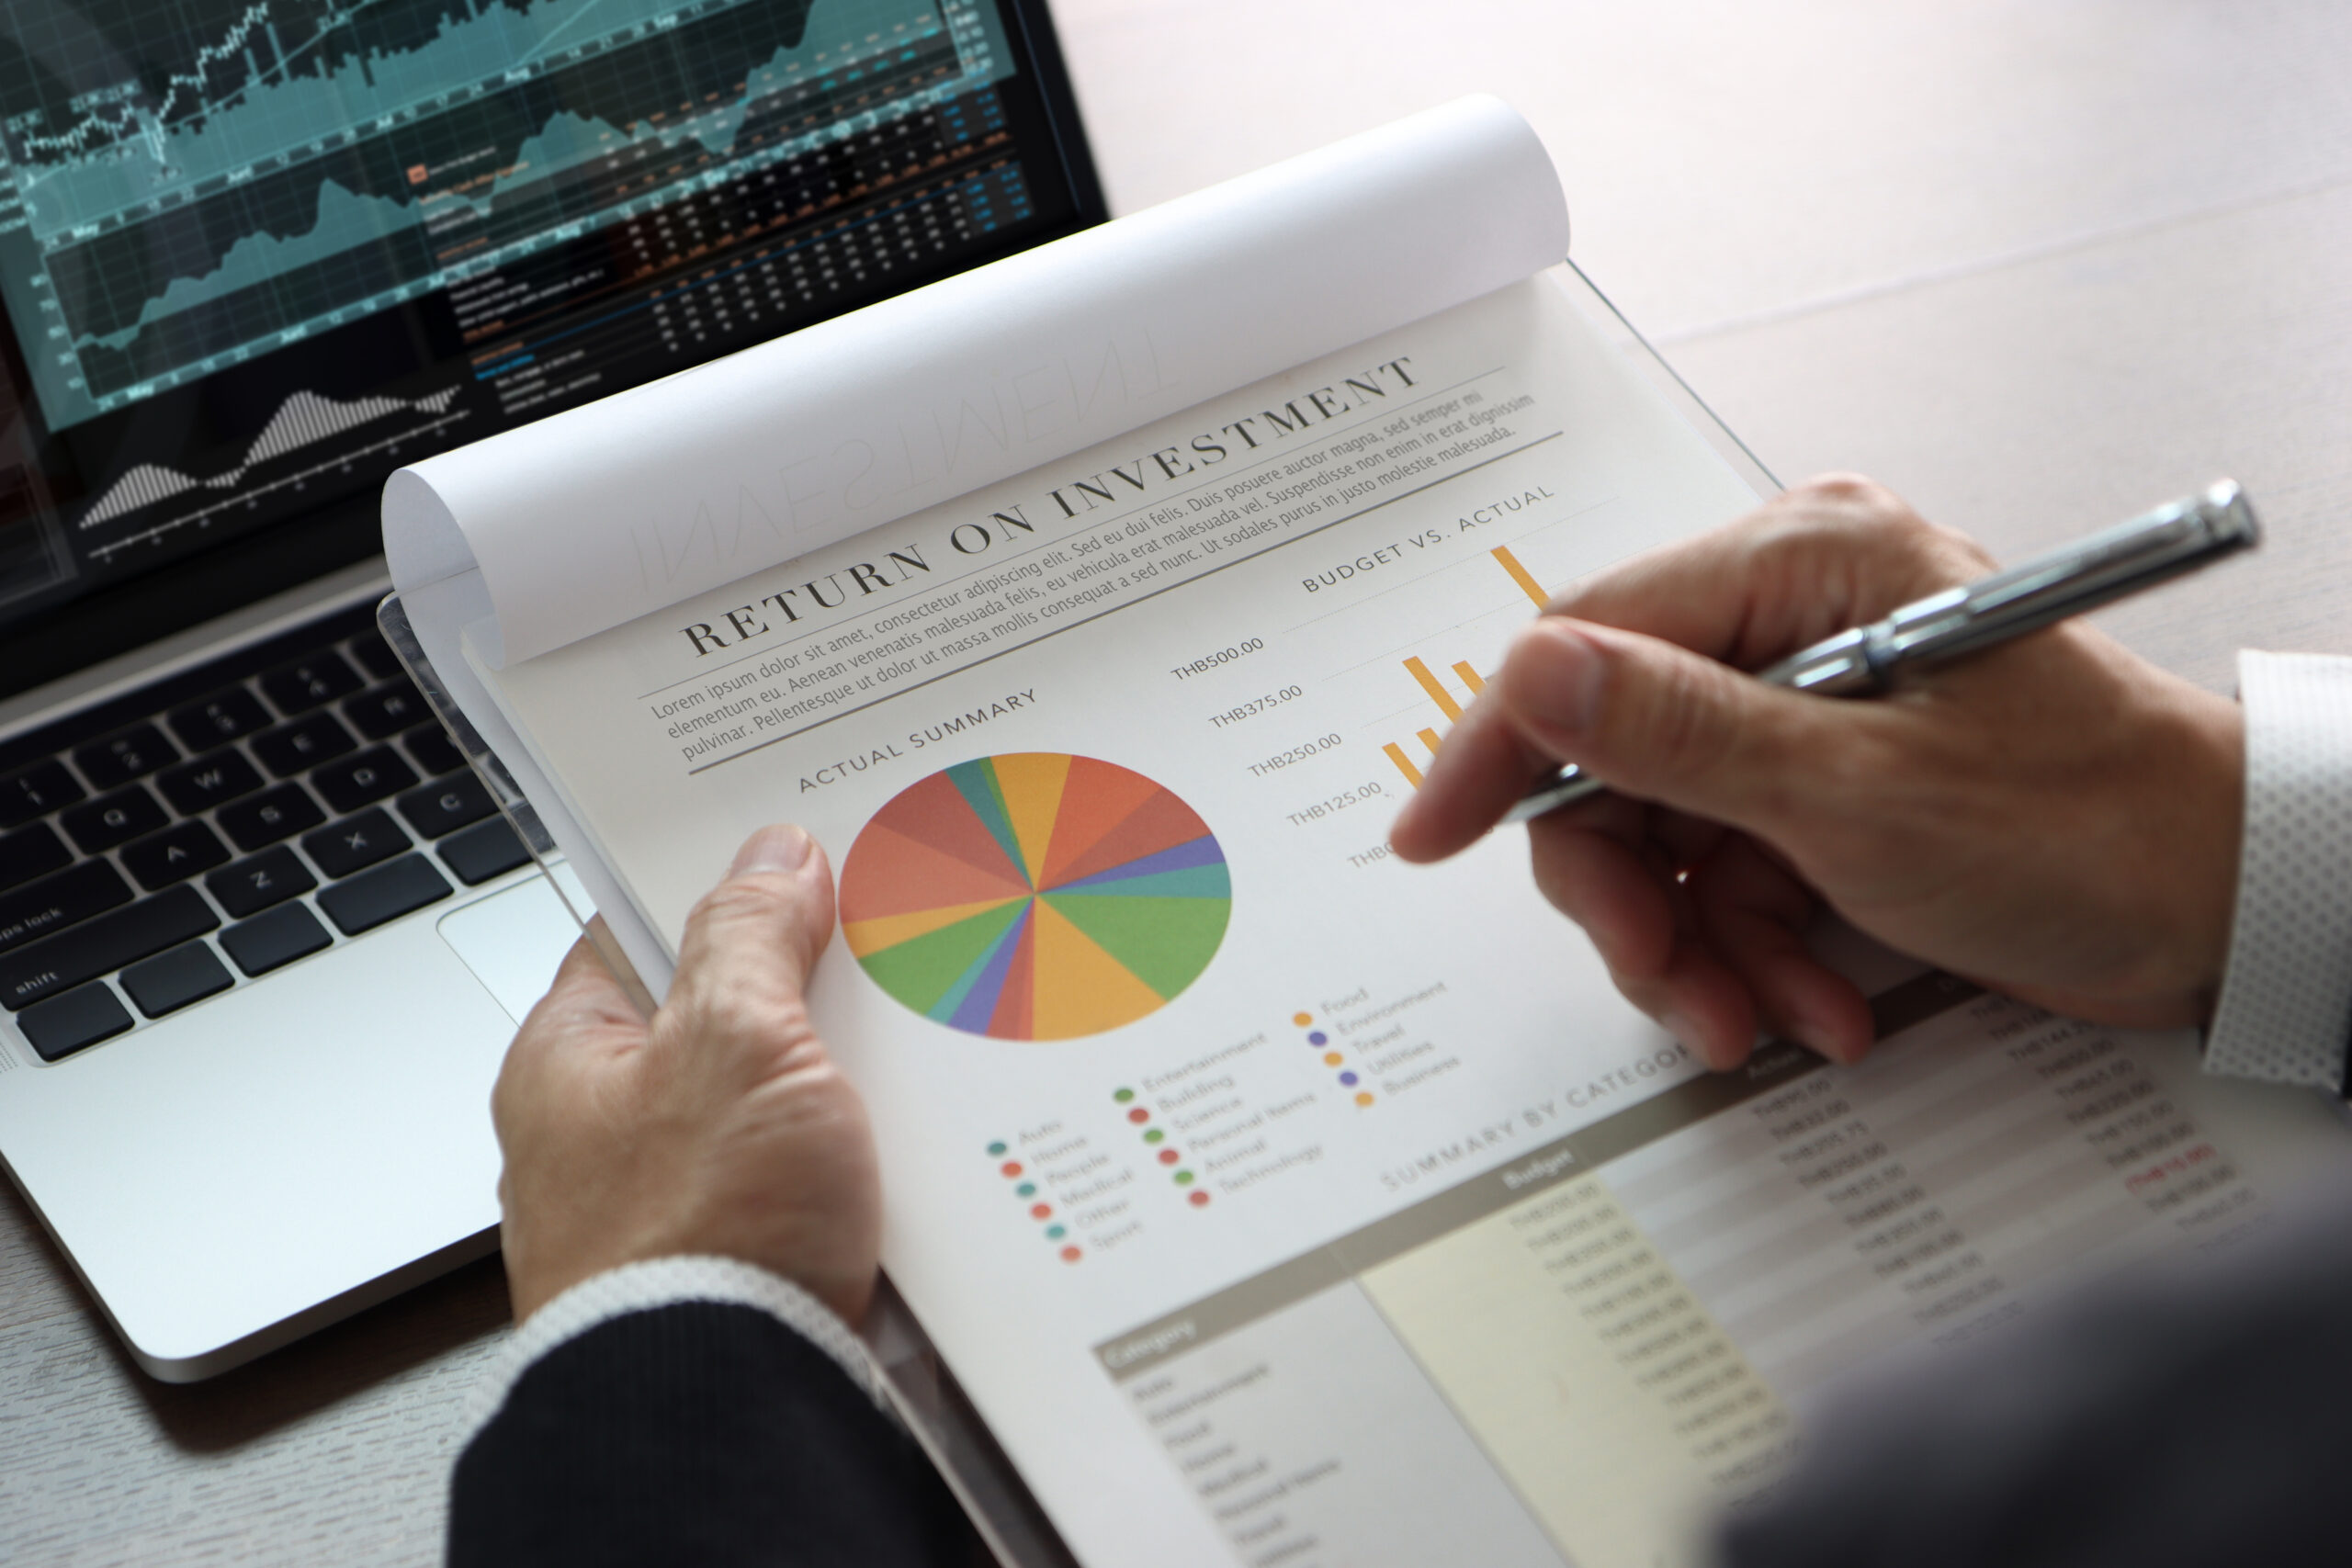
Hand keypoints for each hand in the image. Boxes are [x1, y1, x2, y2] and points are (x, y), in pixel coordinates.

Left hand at [491, 824, 880, 1324]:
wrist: (730, 1409)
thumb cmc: (699, 1236)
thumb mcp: (737, 1037)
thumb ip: (750, 934)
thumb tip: (769, 858)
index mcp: (566, 1063)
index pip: (635, 936)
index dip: (715, 890)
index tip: (790, 861)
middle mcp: (604, 1136)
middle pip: (716, 1020)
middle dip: (798, 994)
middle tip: (870, 961)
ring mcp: (672, 1205)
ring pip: (771, 1104)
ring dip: (837, 1085)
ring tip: (902, 1058)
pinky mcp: (737, 1265)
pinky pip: (804, 1182)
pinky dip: (854, 1162)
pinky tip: (905, 1147)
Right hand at [1389, 476, 2244, 1070]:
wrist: (2226, 908)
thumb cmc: (2091, 824)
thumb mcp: (1860, 794)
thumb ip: (1681, 733)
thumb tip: (1533, 673)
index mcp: (1804, 565)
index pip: (1588, 638)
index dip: (1501, 745)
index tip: (1434, 832)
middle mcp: (1793, 619)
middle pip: (1613, 756)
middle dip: (1633, 890)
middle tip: (1668, 977)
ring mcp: (1805, 707)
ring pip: (1662, 832)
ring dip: (1699, 943)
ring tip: (1764, 1012)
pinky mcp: (1822, 785)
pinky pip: (1725, 871)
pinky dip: (1752, 950)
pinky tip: (1814, 1001)